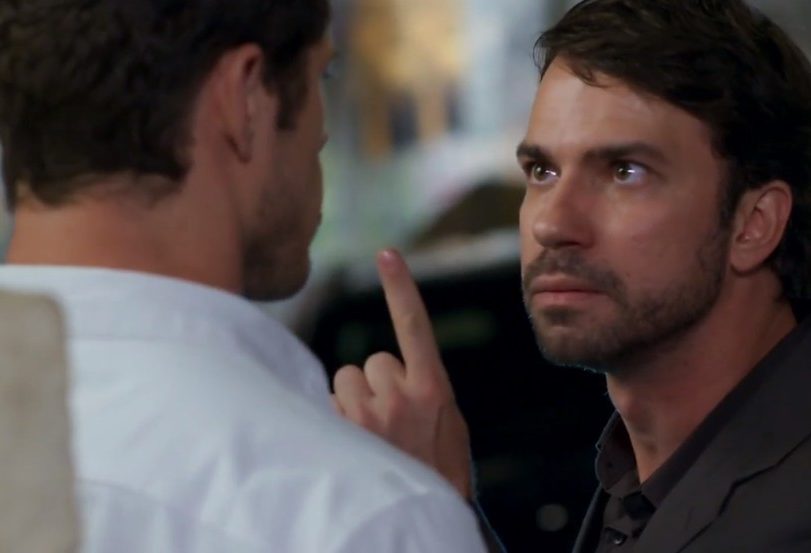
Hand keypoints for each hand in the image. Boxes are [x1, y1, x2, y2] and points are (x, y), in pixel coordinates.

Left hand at [332, 249, 473, 498]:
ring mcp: (368, 415)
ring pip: (345, 380)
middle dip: (377, 384)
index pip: (415, 325)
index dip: (400, 286)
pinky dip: (336, 420)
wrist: (426, 515)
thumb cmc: (440, 470)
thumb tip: (395, 368)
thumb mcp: (450, 425)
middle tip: (391, 419)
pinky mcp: (341, 433)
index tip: (387, 253)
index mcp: (434, 388)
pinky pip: (328, 406)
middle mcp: (400, 395)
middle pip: (371, 360)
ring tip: (371, 434)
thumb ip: (426, 388)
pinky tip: (351, 445)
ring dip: (354, 401)